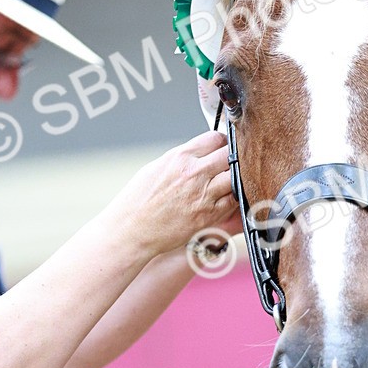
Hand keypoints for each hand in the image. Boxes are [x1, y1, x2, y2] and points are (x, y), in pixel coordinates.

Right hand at [108, 132, 238, 258]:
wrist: (132, 229)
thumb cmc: (138, 200)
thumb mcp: (157, 167)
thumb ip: (182, 158)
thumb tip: (199, 153)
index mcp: (180, 157)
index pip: (215, 138)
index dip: (222, 142)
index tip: (222, 149)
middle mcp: (194, 173)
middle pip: (230, 155)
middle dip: (233, 158)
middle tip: (230, 165)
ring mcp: (203, 194)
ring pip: (236, 177)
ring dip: (236, 178)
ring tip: (229, 182)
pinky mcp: (209, 215)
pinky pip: (233, 201)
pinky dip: (234, 197)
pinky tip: (226, 198)